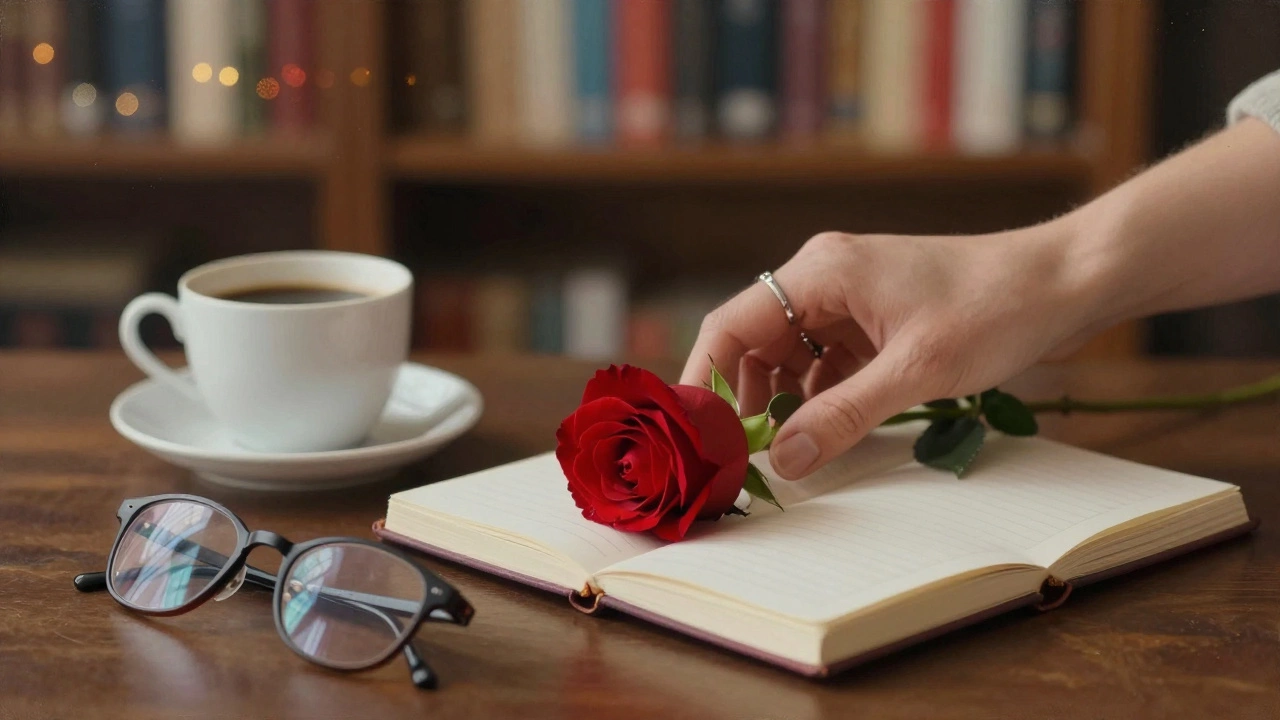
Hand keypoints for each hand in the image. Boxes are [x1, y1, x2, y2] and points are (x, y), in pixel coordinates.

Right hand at [680, 222, 1105, 479]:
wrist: (1065, 281)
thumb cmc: (995, 307)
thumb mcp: (914, 371)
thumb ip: (842, 416)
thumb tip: (781, 460)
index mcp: (820, 272)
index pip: (731, 325)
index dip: (705, 381)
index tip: (696, 434)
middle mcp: (824, 278)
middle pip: (755, 343)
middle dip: (746, 399)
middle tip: (741, 457)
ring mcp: (850, 299)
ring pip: (789, 357)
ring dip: (784, 402)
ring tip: (785, 451)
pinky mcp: (874, 320)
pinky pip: (826, 362)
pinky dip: (820, 397)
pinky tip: (829, 429)